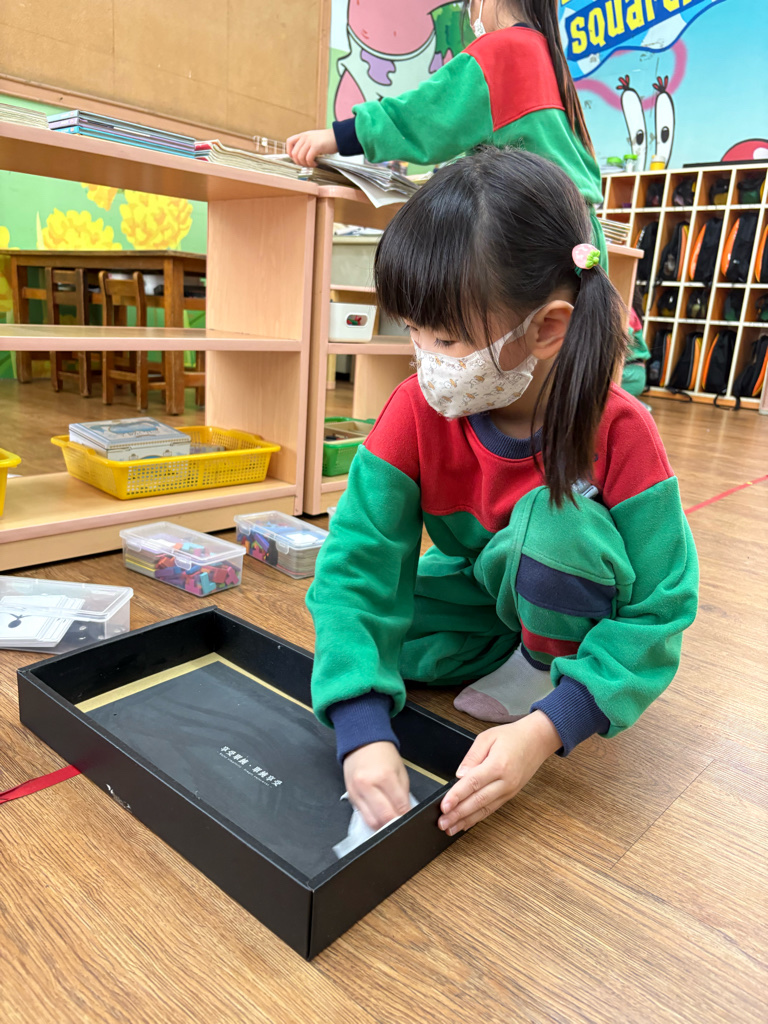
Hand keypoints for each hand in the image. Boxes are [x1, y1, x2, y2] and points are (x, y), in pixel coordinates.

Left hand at [286, 128, 336, 166]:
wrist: (338, 136)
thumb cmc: (327, 140)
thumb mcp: (314, 139)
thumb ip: (306, 145)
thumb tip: (300, 157)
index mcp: (303, 135)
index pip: (289, 142)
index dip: (289, 152)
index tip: (296, 158)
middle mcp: (305, 137)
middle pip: (294, 153)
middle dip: (299, 162)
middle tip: (306, 165)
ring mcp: (310, 141)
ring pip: (300, 157)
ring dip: (305, 164)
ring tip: (311, 165)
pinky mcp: (316, 146)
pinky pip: (308, 158)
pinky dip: (311, 164)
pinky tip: (315, 164)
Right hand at [343, 741, 410, 830]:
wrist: (362, 743)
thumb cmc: (383, 754)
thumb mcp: (400, 771)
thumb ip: (403, 793)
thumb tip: (406, 812)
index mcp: (385, 777)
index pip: (399, 806)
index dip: (407, 815)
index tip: (410, 818)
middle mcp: (369, 786)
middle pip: (384, 817)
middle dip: (395, 824)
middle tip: (401, 822)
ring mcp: (357, 792)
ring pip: (371, 822)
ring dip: (382, 825)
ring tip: (389, 821)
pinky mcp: (351, 796)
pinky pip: (362, 816)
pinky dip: (372, 819)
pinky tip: (378, 815)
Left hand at [438, 711, 561, 834]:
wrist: (537, 741)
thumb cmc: (512, 737)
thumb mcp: (487, 737)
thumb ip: (472, 756)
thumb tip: (459, 774)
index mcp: (497, 765)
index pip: (473, 783)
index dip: (457, 796)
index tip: (444, 806)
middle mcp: (505, 781)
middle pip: (478, 801)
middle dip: (458, 814)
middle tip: (442, 823)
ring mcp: (509, 790)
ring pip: (484, 809)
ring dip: (466, 820)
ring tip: (450, 828)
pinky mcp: (510, 795)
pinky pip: (492, 809)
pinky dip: (478, 818)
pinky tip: (466, 823)